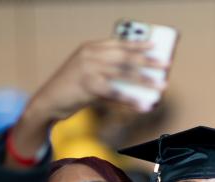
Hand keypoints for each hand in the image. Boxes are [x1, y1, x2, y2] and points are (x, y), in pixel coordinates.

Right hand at [10, 38, 167, 160]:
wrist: (48, 101)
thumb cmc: (71, 88)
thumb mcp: (88, 72)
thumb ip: (107, 70)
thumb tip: (137, 80)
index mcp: (90, 48)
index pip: (119, 43)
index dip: (139, 44)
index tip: (156, 46)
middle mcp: (90, 55)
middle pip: (125, 56)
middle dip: (148, 60)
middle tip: (166, 65)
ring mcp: (89, 69)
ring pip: (123, 73)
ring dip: (145, 81)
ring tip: (161, 86)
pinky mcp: (88, 86)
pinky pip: (116, 93)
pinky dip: (131, 100)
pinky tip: (143, 106)